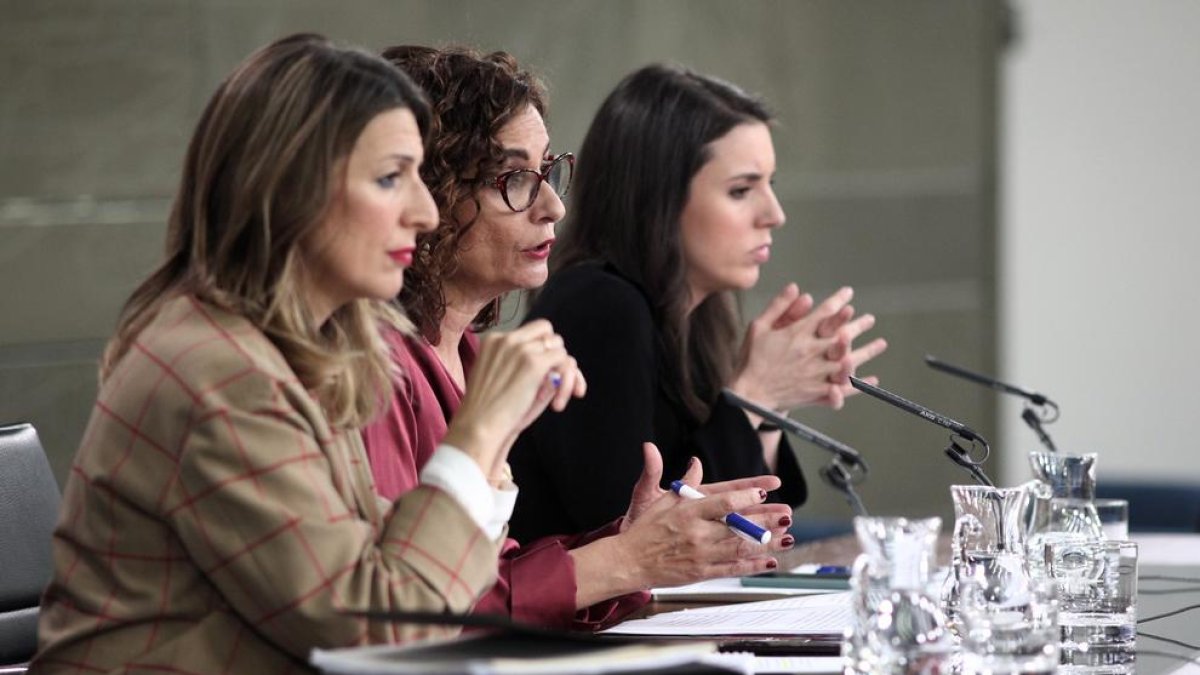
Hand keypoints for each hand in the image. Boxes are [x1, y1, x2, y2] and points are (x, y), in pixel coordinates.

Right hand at [443, 320, 584, 475]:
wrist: (477, 427)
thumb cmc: (486, 413)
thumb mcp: (498, 378)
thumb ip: (518, 365)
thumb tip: (554, 363)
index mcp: (493, 340)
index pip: (530, 332)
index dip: (542, 351)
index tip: (546, 374)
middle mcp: (507, 338)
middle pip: (548, 333)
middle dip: (556, 356)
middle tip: (559, 384)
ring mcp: (521, 349)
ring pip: (560, 348)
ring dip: (566, 374)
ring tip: (558, 401)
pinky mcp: (534, 363)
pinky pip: (565, 362)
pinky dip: (568, 383)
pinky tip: (556, 405)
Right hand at [570, 444, 793, 606]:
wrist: (630, 561)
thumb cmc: (645, 530)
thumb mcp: (662, 500)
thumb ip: (685, 484)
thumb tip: (695, 464)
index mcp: (688, 512)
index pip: (722, 502)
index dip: (745, 496)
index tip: (762, 490)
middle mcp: (697, 533)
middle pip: (738, 526)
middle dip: (765, 520)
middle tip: (785, 513)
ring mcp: (701, 555)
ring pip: (740, 548)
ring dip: (766, 543)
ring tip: (786, 536)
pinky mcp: (702, 572)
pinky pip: (732, 569)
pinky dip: (753, 565)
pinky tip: (770, 561)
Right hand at [730, 284, 886, 410]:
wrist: (749, 393)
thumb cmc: (751, 359)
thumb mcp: (759, 326)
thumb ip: (779, 306)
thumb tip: (795, 287)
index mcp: (798, 334)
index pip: (825, 313)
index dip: (838, 301)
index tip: (848, 293)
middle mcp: (812, 351)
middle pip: (843, 335)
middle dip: (858, 325)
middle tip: (869, 319)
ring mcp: (817, 372)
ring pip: (849, 360)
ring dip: (867, 351)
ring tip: (880, 344)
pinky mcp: (817, 391)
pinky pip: (844, 387)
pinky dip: (859, 384)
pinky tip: (872, 379)